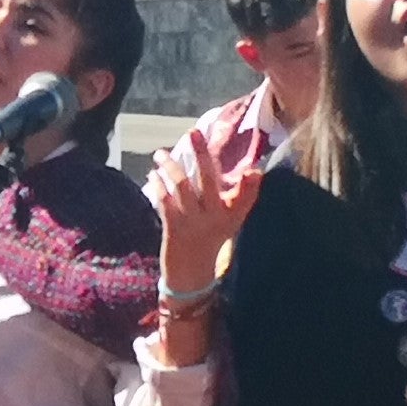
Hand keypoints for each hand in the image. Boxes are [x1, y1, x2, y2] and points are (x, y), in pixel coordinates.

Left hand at [148, 131, 260, 293]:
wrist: (191, 273)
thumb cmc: (211, 240)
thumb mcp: (229, 221)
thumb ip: (238, 197)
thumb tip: (251, 169)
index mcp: (233, 216)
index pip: (247, 197)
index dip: (251, 184)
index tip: (254, 170)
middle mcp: (215, 218)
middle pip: (209, 180)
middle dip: (202, 154)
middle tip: (193, 133)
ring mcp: (193, 222)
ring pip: (182, 186)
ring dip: (170, 166)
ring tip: (160, 153)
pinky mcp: (173, 228)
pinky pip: (164, 201)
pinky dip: (157, 185)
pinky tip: (152, 174)